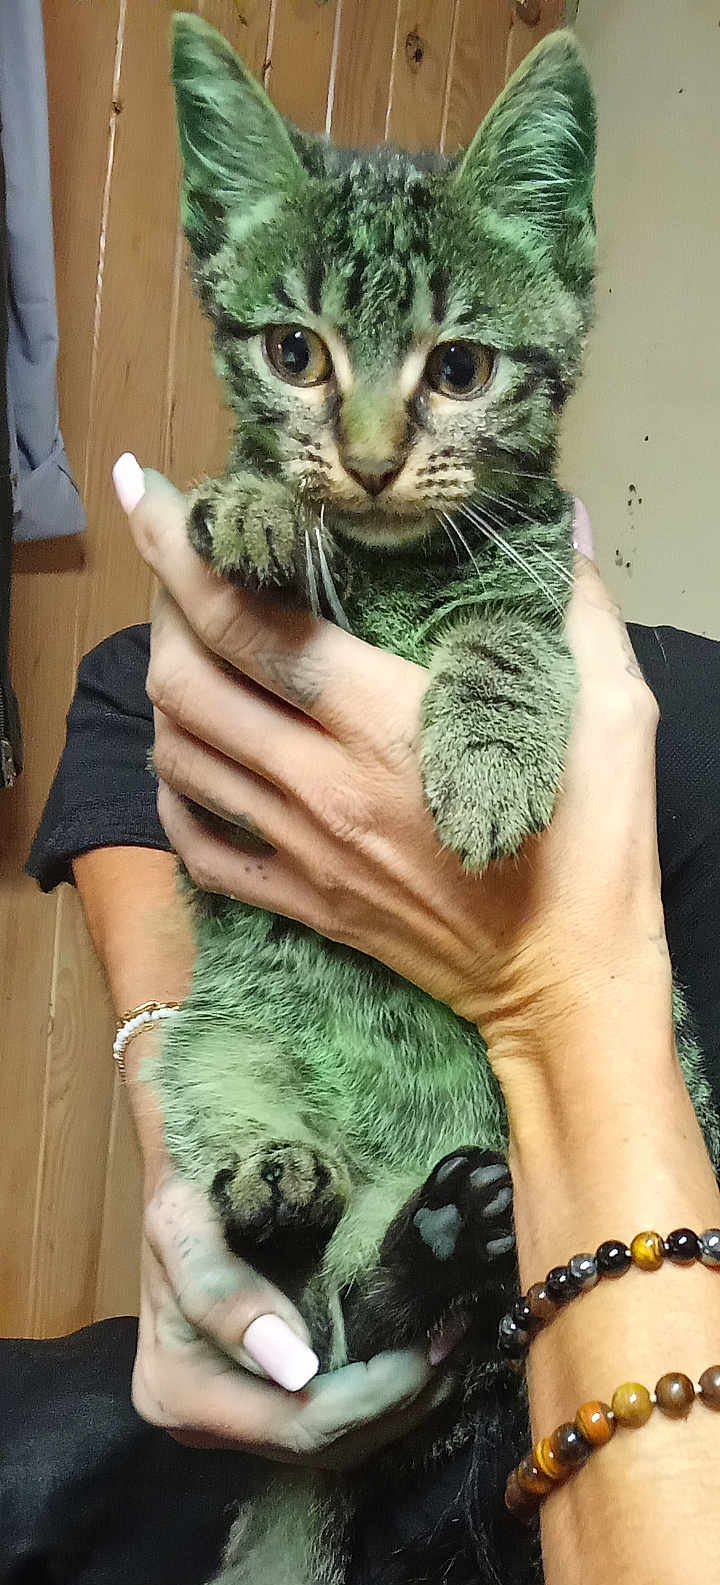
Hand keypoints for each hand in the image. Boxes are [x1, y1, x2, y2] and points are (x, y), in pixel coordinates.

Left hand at [115, 457, 665, 1057]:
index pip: (250, 624)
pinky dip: (173, 794)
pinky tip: (188, 760)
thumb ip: (579, 610)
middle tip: (183, 567)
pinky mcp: (302, 901)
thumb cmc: (594, 849)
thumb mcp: (614, 714)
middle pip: (189, 682)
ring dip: (164, 691)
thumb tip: (567, 522)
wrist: (566, 984)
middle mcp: (323, 785)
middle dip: (164, 608)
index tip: (149, 495)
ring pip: (180, 756)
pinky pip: (198, 847)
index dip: (182, 551)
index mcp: (388, 726)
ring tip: (184, 646)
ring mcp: (303, 850)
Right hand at [133, 1168, 452, 1467]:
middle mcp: (203, 1425)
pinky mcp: (258, 1401)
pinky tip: (418, 1356)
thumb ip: (220, 1291)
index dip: (378, 1395)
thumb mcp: (182, 1220)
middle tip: (457, 1338)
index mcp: (181, 1393)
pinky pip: (329, 1422)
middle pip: (324, 1446)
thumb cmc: (182, 1186)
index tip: (434, 1342)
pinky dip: (381, 1397)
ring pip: (334, 1444)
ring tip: (450, 1346)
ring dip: (401, 1403)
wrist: (180, 1177)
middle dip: (402, 1400)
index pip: (300, 1425)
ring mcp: (231, 1421)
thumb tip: (297, 1370)